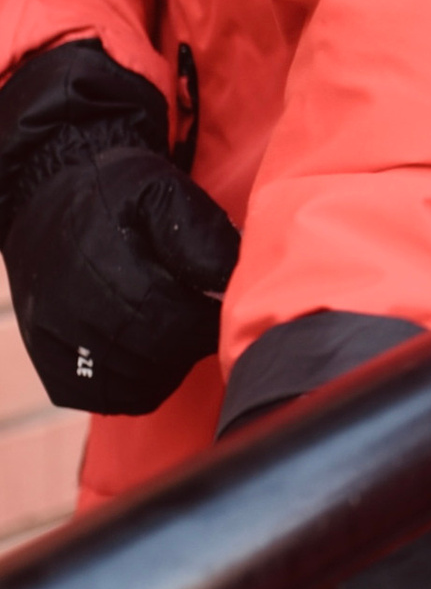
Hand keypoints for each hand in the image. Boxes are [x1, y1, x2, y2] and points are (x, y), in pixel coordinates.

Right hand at [0, 40, 235, 413]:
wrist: (46, 200)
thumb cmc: (113, 194)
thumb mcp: (159, 190)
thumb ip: (198, 232)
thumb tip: (227, 277)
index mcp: (111, 269)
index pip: (181, 322)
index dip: (210, 318)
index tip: (218, 300)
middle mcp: (78, 312)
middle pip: (160, 357)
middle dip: (190, 340)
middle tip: (195, 312)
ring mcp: (58, 342)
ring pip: (134, 384)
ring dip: (165, 364)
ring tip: (169, 328)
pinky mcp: (48, 362)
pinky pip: (100, 397)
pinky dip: (131, 386)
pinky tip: (143, 354)